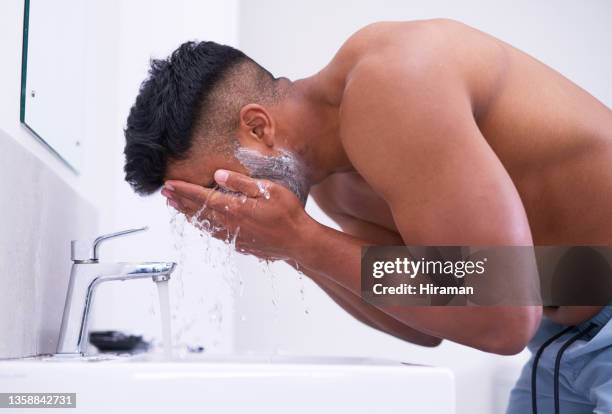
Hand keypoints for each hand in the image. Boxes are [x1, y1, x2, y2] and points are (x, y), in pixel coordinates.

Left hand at [162, 170, 315, 260]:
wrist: (299, 242)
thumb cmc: (288, 214)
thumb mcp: (269, 190)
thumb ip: (242, 183)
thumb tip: (218, 176)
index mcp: (234, 208)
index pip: (202, 196)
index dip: (184, 190)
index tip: (169, 184)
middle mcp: (230, 224)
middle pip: (198, 211)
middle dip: (180, 201)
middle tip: (165, 194)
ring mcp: (234, 235)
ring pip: (204, 224)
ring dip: (188, 214)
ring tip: (176, 206)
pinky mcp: (239, 243)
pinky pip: (214, 233)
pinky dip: (202, 225)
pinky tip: (200, 223)